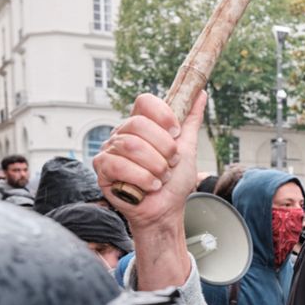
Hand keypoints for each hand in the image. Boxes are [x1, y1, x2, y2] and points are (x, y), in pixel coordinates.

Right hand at [92, 92, 206, 289]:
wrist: (166, 210)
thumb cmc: (174, 182)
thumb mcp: (187, 148)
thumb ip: (191, 121)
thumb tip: (201, 94)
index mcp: (142, 125)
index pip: (145, 102)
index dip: (163, 116)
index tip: (176, 134)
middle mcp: (123, 133)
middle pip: (139, 125)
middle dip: (164, 149)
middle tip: (170, 164)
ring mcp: (110, 150)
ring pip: (132, 146)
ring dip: (156, 167)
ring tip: (161, 178)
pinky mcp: (102, 169)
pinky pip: (120, 165)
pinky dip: (143, 179)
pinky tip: (149, 187)